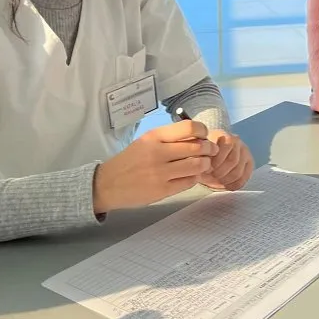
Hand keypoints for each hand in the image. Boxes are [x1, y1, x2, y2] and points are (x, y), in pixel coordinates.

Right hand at [93, 120, 217, 213]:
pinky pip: (188, 182)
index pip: (189, 127)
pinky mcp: (162, 190)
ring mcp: (160, 173)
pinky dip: (195, 178)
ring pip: (196, 165)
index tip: (205, 135)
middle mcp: (158, 153)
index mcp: (154, 137)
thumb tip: (198, 136)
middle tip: (211, 151)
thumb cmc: (130, 160)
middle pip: (197, 147)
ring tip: (204, 164)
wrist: (107, 184)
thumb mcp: (146, 141)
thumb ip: (169, 138)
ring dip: (205, 164)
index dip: (203, 131)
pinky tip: (192, 175)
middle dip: (209, 149)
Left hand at [199, 130, 254, 190]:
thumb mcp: (200, 152)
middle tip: (212, 176)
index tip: (206, 168)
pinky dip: (234, 184)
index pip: (226, 147)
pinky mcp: (249, 163)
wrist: (211, 152)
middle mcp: (238, 142)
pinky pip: (244, 178)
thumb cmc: (204, 153)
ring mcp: (245, 152)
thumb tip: (205, 167)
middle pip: (233, 161)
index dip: (216, 161)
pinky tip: (226, 185)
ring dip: (226, 180)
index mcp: (225, 136)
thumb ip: (202, 157)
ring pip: (238, 172)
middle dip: (220, 172)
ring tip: (217, 180)